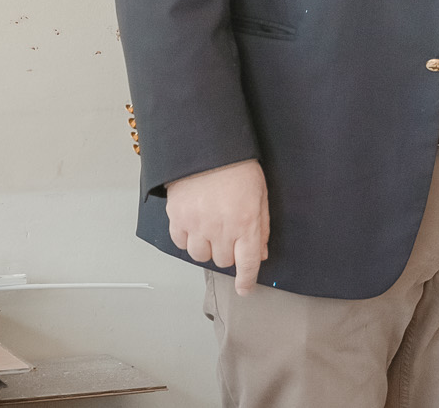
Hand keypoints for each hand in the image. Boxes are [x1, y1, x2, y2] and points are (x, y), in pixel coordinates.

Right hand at [166, 159, 270, 293]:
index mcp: (246, 223)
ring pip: (201, 256)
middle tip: (230, 233)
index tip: (245, 289)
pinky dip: (188, 240)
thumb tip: (260, 254)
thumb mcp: (260, 195)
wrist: (207, 149)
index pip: (247, 262)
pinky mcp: (177, 219)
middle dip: (229, 252)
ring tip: (212, 228)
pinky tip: (195, 224)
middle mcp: (221, 228)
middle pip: (223, 261)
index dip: (246, 279)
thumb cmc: (238, 168)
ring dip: (208, 248)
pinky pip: (181, 244)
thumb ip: (261, 227)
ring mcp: (197, 225)